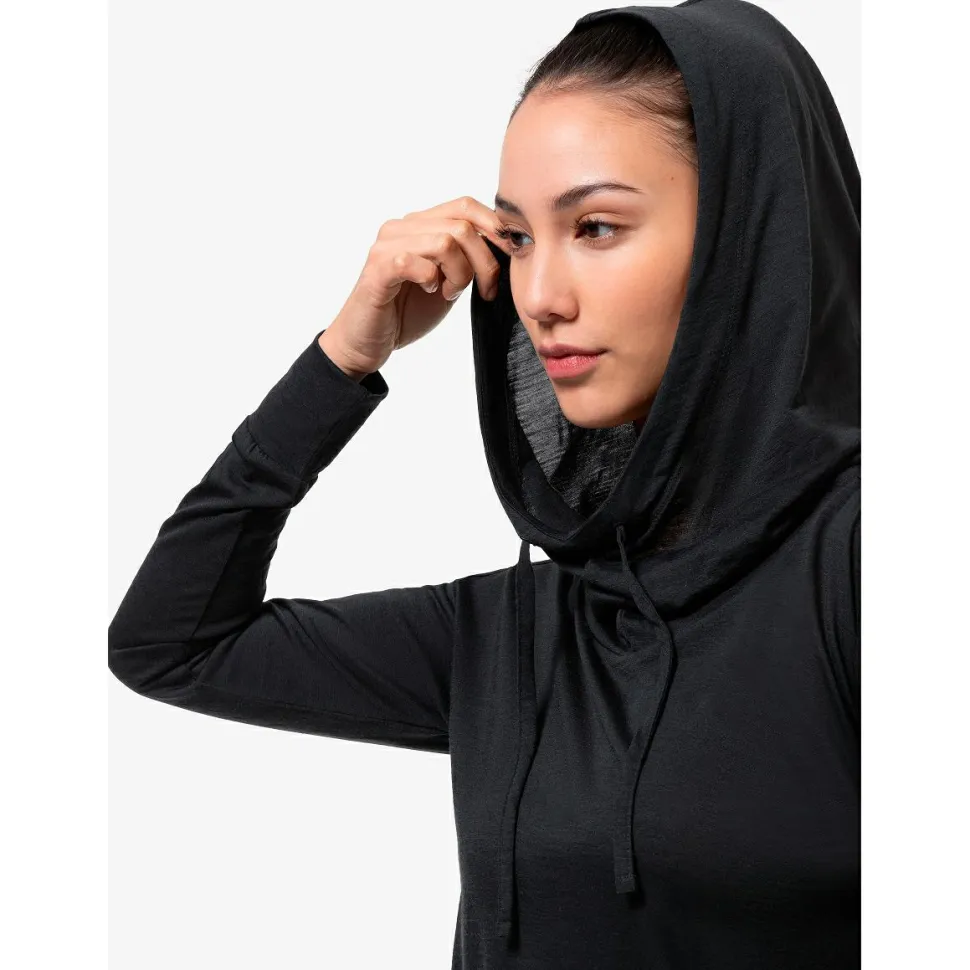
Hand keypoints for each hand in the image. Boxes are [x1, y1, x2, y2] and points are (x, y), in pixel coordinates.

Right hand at [320, 196, 511, 377]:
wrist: (367, 343)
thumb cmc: (406, 313)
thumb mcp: (449, 281)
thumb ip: (468, 259)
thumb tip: (504, 244)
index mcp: (420, 225)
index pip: (466, 205)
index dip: (495, 228)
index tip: (511, 258)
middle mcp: (402, 227)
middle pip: (462, 225)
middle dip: (485, 262)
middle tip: (483, 291)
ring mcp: (387, 245)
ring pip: (445, 242)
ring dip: (459, 274)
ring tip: (448, 293)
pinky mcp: (377, 268)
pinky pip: (415, 262)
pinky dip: (432, 280)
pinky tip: (430, 293)